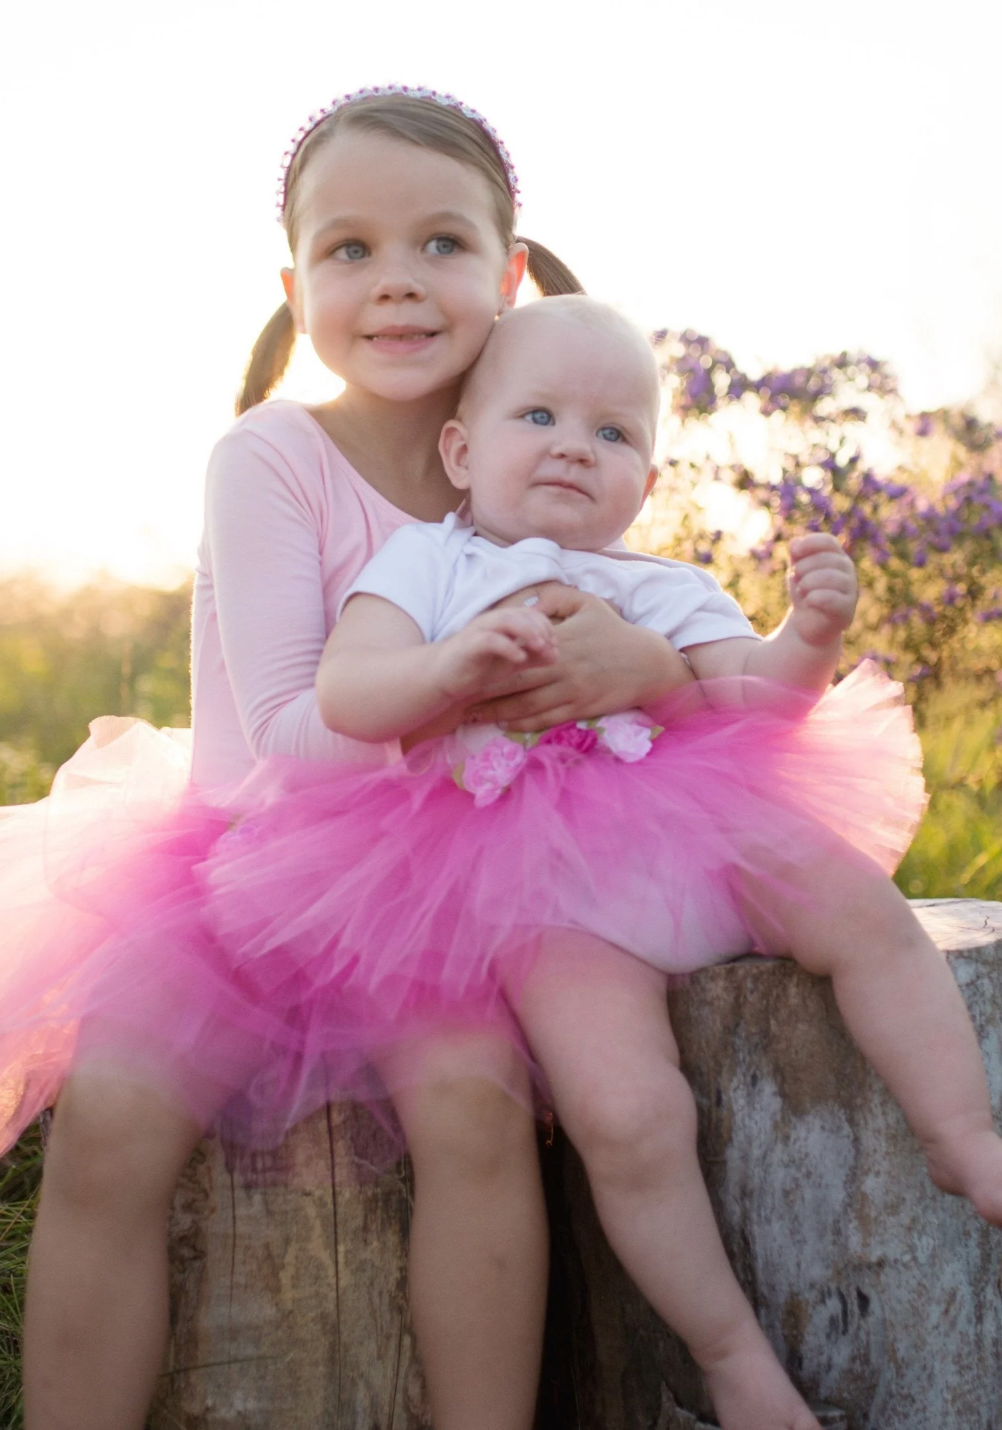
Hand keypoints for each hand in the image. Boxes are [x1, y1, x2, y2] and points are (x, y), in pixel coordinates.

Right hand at [435, 606, 556, 701]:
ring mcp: (480, 630)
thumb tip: (557, 655)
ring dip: (527, 632)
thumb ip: (533, 657)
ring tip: (540, 647)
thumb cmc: (478, 666)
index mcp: (504, 622)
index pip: (531, 615)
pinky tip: (520, 659)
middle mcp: (493, 621)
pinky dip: (508, 647)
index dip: (547, 627)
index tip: (555, 646)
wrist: (443, 677)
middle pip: (522, 614)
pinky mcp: (469, 644)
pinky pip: (491, 640)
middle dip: (540, 628)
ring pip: (507, 620)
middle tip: (551, 647)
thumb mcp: (512, 662)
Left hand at [465, 582, 693, 731]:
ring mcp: (571, 691)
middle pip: (513, 682)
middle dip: (483, 691)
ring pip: (525, 706)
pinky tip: (503, 725)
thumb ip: (553, 597)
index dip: (489, 660)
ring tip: (472, 715)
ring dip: (496, 712)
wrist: (649, 663)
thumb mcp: (587, 602)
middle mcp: (562, 667)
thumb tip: (524, 604)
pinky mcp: (580, 709)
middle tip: (458, 695)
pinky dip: (522, 724)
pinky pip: (545, 720)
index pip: (516, 651)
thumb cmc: (615, 630)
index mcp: (559, 640)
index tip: (466, 663)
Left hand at [788, 534, 856, 645]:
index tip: (793, 552)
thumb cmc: (805, 592)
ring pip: (830, 577)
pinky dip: (814, 598)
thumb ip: (796, 555)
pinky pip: (832, 598)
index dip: (809, 543)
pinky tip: (808, 601)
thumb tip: (795, 542)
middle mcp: (847, 570)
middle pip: (827, 558)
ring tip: (801, 589)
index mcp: (836, 556)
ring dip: (808, 582)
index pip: (828, 542)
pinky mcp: (847, 609)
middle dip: (804, 567)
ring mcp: (850, 589)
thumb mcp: (797, 571)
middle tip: (795, 577)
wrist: (809, 624)